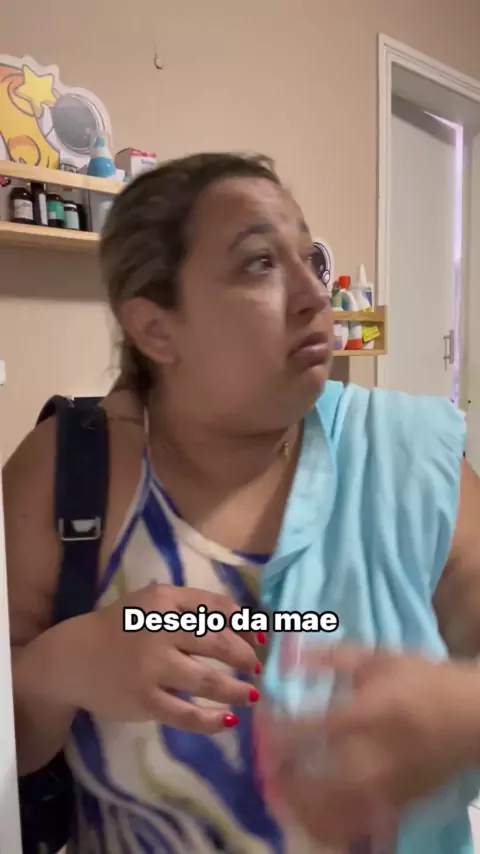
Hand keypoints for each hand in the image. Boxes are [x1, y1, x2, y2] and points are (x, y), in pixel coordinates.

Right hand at [69, 583, 261, 731]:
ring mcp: (153, 667)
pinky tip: (227, 720)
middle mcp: (160, 630)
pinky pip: (187, 714)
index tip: (258, 637)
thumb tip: (244, 626)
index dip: (244, 623)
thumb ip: (190, 608)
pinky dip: (212, 720)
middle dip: (245, 657)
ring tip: (250, 695)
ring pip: (208, 681)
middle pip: (218, 643)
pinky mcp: (145, 700)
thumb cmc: (120, 627)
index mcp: (164, 600)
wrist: (72, 658)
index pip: (216, 607)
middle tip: (256, 668)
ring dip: (236, 690)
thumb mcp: (151, 603)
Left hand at [255, 644, 479, 847]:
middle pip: (319, 781)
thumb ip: (332, 657)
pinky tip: (312, 818)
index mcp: (370, 713)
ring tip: (281, 796)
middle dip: (285, 780)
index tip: (261, 726)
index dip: (279, 732)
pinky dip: (332, 826)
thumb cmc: (425, 679)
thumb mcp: (381, 657)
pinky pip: (359, 827)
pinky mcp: (401, 805)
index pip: (312, 729)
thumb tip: (288, 656)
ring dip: (302, 809)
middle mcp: (377, 756)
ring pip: (337, 813)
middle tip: (265, 769)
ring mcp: (389, 786)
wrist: (476, 715)